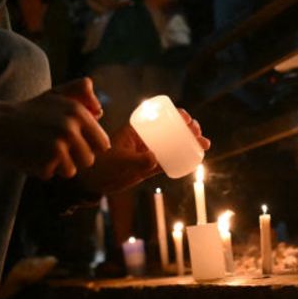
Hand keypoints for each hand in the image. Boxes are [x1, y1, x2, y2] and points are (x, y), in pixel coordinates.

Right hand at [0, 78, 108, 179]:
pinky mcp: (46, 161)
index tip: (74, 143)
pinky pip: (52, 174)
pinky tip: (31, 155)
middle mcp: (71, 128)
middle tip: (54, 147)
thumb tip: (100, 111)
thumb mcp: (57, 94)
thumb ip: (81, 92)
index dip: (89, 146)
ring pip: (72, 170)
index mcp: (78, 112)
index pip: (102, 144)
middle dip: (74, 158)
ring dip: (58, 166)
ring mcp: (58, 145)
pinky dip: (41, 169)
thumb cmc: (31, 111)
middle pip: (88, 160)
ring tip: (42, 150)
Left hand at [77, 108, 210, 194]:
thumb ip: (137, 160)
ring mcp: (148, 153)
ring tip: (205, 144)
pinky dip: (182, 160)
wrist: (93, 182)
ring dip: (189, 144)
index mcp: (136, 130)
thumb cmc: (102, 165)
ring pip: (173, 146)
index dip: (175, 116)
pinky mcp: (149, 168)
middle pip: (170, 131)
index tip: (187, 118)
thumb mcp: (120, 161)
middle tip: (198, 132)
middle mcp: (144, 139)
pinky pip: (169, 162)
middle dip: (188, 130)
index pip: (159, 118)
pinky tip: (195, 159)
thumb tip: (155, 159)